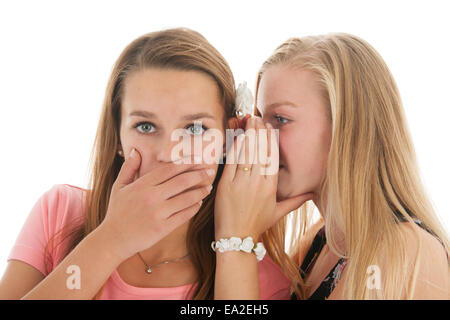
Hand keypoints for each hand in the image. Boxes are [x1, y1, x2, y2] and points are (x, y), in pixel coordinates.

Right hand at [100, 148, 214, 259]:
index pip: (169, 170)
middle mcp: (152, 197)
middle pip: (182, 181)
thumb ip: (129, 168)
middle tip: (210, 170)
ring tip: (208, 187)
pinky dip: (194, 208)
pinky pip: (184, 215)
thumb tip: (135, 150)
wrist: (113, 239)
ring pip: (187, 198)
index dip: (186, 163)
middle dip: (199, 175)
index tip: (197, 159)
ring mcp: (159, 213)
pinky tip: (199, 203)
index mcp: (142, 185)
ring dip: (200, 191)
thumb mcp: (118, 187)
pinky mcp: (163, 228)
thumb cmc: (116, 212)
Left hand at [214, 116, 313, 239]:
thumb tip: (312, 194)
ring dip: (248, 136)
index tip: (270, 128)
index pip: (272, 158)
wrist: (235, 237)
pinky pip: (231, 163)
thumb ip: (296, 201)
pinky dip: (234, 149)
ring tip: (249, 121)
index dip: (271, 141)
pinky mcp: (225, 185)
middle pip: (259, 152)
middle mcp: (257, 184)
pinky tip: (237, 137)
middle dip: (259, 133)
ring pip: (246, 154)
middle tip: (258, 118)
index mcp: (271, 188)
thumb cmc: (257, 224)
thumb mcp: (278, 213)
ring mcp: (240, 184)